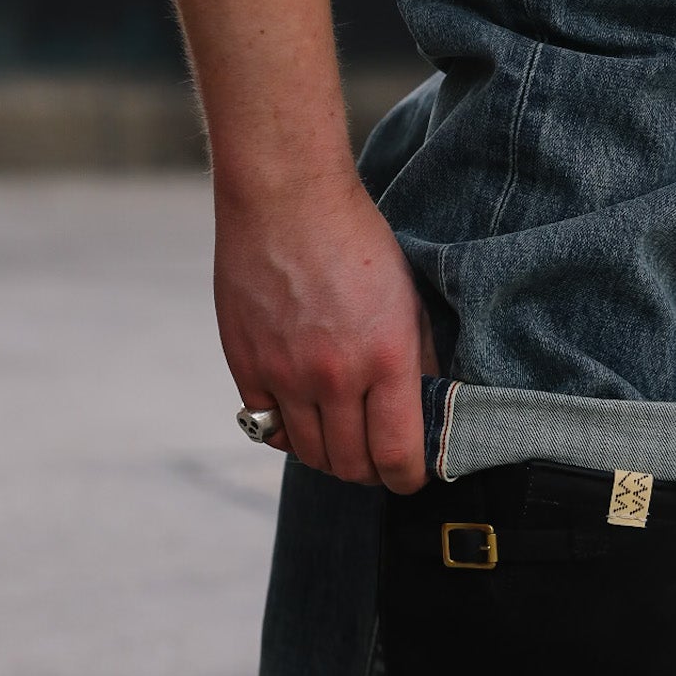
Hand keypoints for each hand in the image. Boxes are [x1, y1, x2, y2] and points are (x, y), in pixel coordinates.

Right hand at [214, 169, 437, 488]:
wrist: (287, 198)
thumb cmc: (355, 241)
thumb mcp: (408, 298)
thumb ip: (420, 360)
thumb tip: (430, 408)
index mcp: (386, 358)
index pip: (398, 455)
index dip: (409, 478)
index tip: (413, 476)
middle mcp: (334, 375)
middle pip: (351, 465)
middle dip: (372, 473)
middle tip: (380, 459)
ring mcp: (284, 374)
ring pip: (309, 454)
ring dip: (331, 457)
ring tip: (344, 439)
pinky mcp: (246, 364)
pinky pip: (268, 428)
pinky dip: (290, 434)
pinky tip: (306, 417)